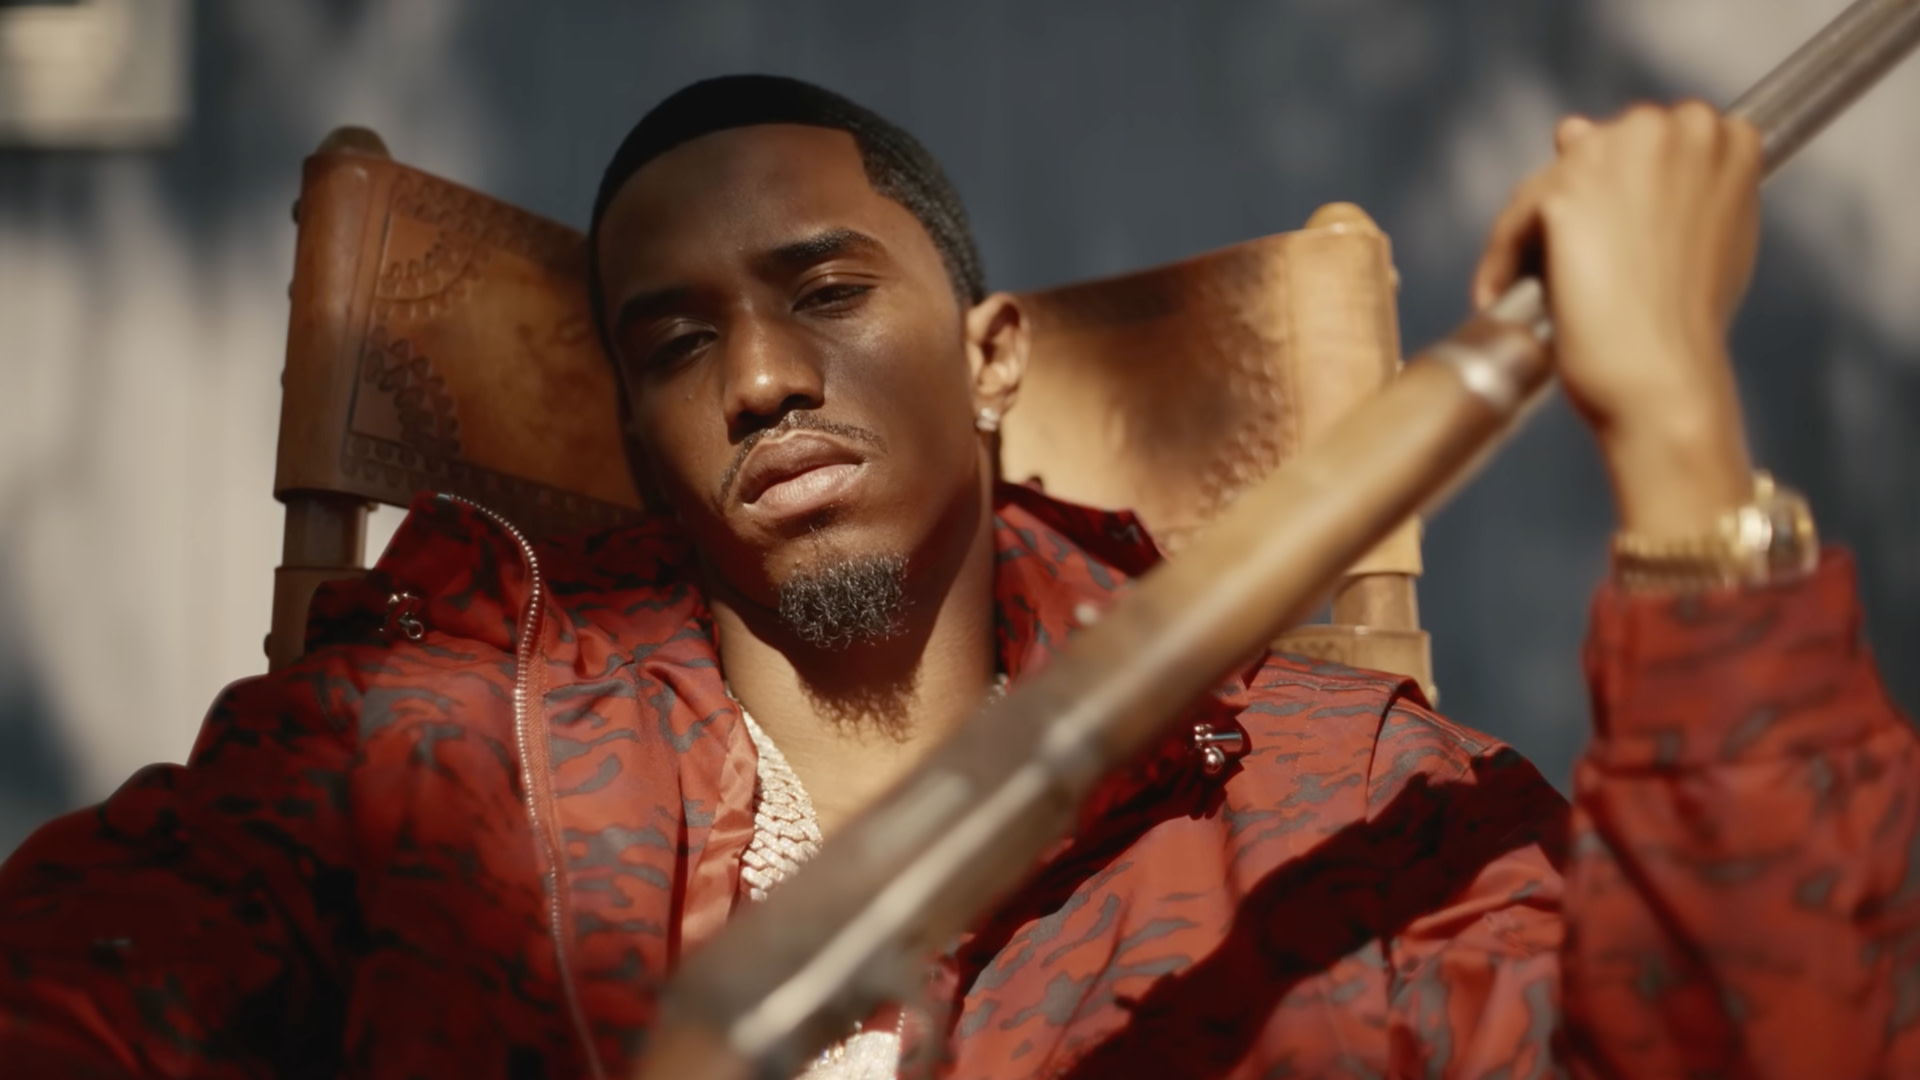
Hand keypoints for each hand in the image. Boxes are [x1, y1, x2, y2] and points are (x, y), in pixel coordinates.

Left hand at [1472, 101, 1762, 536]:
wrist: (1664, 377)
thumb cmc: (1687, 320)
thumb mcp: (1704, 231)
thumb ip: (1663, 179)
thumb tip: (1574, 131)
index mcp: (1724, 133)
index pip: (1642, 141)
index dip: (1621, 194)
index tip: (1615, 238)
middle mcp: (1674, 127)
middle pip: (1589, 152)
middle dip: (1575, 207)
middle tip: (1575, 270)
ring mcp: (1618, 155)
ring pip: (1546, 185)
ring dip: (1534, 237)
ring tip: (1540, 289)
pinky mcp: (1565, 194)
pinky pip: (1514, 223)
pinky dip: (1501, 261)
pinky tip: (1501, 296)